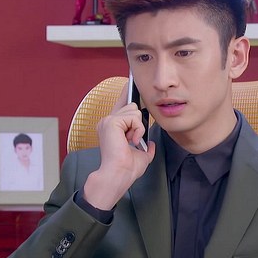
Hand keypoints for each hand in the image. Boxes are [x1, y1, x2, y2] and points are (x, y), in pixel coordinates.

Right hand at [83, 89, 155, 208]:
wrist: (119, 175)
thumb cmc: (126, 169)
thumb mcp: (141, 156)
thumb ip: (145, 147)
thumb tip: (150, 145)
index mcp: (111, 128)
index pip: (120, 105)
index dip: (125, 93)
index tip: (129, 82)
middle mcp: (107, 122)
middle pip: (131, 107)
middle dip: (138, 123)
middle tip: (132, 140)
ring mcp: (108, 121)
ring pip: (133, 111)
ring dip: (138, 128)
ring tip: (131, 141)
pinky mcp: (111, 122)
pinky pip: (133, 117)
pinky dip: (137, 129)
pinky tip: (131, 140)